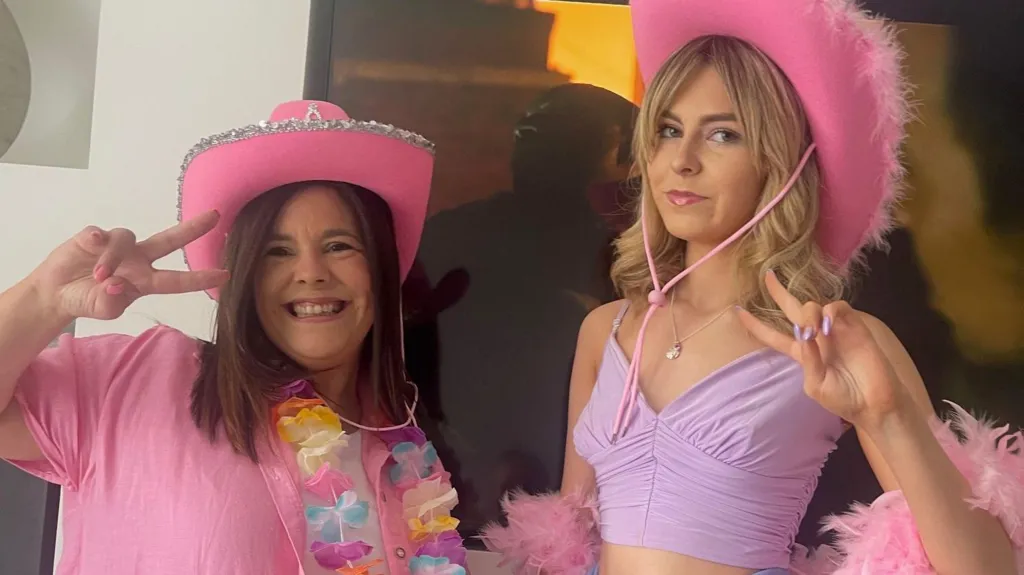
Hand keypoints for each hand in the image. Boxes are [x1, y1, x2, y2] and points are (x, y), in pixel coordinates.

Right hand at [31, 211, 227, 320]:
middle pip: (170, 240)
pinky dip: (96, 240)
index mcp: (146, 280)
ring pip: (124, 240)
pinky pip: (99, 234)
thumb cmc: (88, 300)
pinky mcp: (93, 237)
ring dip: (112, 258)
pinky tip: (91, 243)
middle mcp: (138, 259)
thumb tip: (116, 284)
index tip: (225, 276)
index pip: (177, 280)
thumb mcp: (103, 309)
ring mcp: (117, 246)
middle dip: (193, 228)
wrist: (57, 292)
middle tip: (215, 215)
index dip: (200, 278)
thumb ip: (111, 301)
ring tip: (98, 276)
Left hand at [735, 270, 908, 427]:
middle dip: (779, 292)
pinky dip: (830, 312)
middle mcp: (815, 337)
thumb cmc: (843, 399)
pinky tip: (828, 327)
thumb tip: (804, 335)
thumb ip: (808, 361)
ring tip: (812, 331)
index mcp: (801, 353)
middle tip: (768, 276)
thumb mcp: (816, 386)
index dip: (756, 325)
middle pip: (793, 309)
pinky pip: (838, 308)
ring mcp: (834, 330)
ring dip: (808, 313)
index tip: (737, 311)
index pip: (773, 335)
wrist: (874, 404)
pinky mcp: (854, 327)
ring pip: (813, 306)